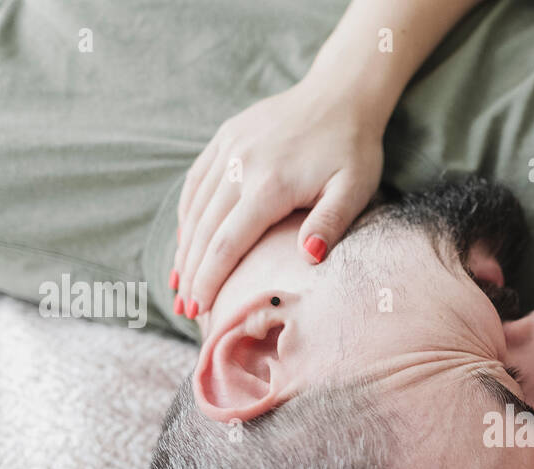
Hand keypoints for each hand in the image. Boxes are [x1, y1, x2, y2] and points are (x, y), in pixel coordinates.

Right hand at [171, 79, 383, 318]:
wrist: (340, 94)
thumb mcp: (354, 189)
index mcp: (269, 184)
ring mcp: (228, 148)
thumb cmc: (352, 149)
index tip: (199, 310)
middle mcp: (240, 165)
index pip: (227, 243)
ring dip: (184, 247)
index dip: (209, 280)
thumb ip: (330, 224)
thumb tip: (307, 257)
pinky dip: (187, 213)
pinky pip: (196, 181)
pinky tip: (186, 239)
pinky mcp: (225, 137)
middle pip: (203, 230)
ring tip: (179, 282)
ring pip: (194, 207)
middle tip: (185, 309)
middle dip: (191, 273)